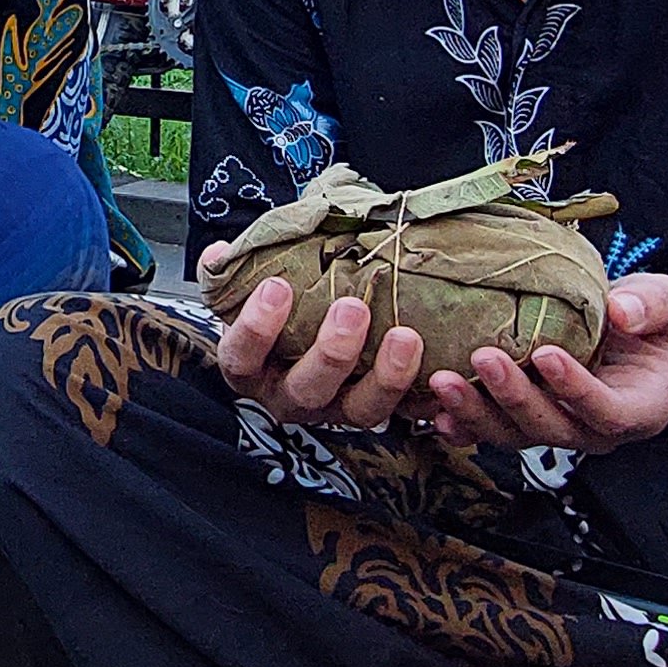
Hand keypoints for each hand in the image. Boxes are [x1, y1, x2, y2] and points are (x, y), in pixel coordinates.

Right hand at [206, 253, 428, 432]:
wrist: (301, 327)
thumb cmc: (276, 306)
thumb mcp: (249, 287)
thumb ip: (234, 270)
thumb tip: (221, 253)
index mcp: (251, 368)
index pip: (243, 357)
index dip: (257, 329)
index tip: (277, 287)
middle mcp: (289, 396)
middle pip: (307, 389)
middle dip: (332, 352)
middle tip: (353, 308)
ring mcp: (335, 409)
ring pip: (360, 410)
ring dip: (386, 377)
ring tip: (406, 336)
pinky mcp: (376, 409)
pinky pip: (405, 413)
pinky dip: (426, 399)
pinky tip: (446, 375)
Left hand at [418, 274, 667, 455]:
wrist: (629, 334)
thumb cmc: (649, 319)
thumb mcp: (666, 302)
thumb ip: (652, 305)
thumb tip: (622, 310)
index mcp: (639, 409)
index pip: (607, 411)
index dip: (576, 389)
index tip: (545, 353)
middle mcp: (593, 430)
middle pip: (552, 428)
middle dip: (514, 397)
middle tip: (483, 358)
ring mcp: (555, 429)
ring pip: (513, 434)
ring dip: (476, 412)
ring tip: (442, 382)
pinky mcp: (522, 422)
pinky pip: (488, 432)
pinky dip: (460, 424)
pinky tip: (431, 410)